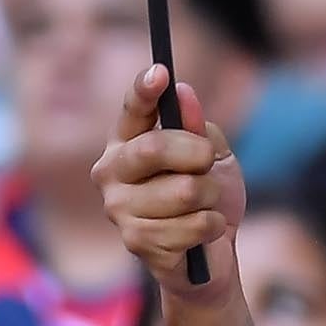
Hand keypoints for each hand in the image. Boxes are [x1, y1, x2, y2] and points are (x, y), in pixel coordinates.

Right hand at [93, 65, 242, 290]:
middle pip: (153, 148)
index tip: (161, 72)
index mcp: (127, 142)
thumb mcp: (214, 155)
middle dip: (196, 154)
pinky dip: (211, 225)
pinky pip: (191, 223)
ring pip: (182, 190)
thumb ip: (198, 127)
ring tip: (204, 205)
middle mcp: (111, 172)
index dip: (143, 90)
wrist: (213, 253)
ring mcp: (119, 208)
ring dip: (209, 196)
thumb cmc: (208, 195)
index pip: (131, 110)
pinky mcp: (135, 241)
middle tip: (208, 162)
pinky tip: (203, 230)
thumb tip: (183, 93)